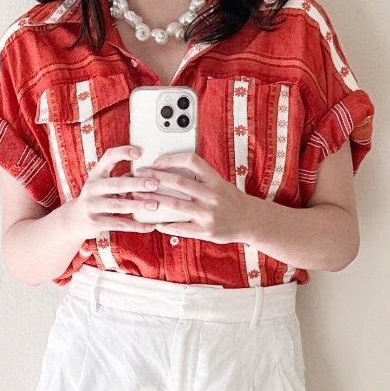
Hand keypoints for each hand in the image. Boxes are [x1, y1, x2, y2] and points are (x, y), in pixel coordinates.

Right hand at [72, 145, 160, 235]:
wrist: (74, 220)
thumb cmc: (97, 199)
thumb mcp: (104, 185)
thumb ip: (121, 178)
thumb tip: (147, 172)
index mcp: (96, 174)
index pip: (108, 158)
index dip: (122, 153)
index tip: (139, 153)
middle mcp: (92, 188)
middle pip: (116, 184)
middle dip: (137, 184)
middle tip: (155, 183)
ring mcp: (92, 206)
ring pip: (118, 205)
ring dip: (138, 205)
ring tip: (155, 205)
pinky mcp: (95, 223)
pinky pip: (119, 224)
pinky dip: (135, 226)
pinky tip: (149, 227)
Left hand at [134, 153, 251, 244]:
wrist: (250, 221)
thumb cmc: (230, 200)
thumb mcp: (219, 182)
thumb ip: (200, 177)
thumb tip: (170, 167)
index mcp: (215, 180)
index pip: (192, 161)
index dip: (171, 159)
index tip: (156, 161)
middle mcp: (212, 195)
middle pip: (179, 182)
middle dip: (155, 178)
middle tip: (139, 177)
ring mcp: (208, 214)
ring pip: (175, 204)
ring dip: (154, 200)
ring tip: (139, 198)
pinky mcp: (206, 231)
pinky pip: (180, 228)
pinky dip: (165, 225)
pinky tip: (155, 223)